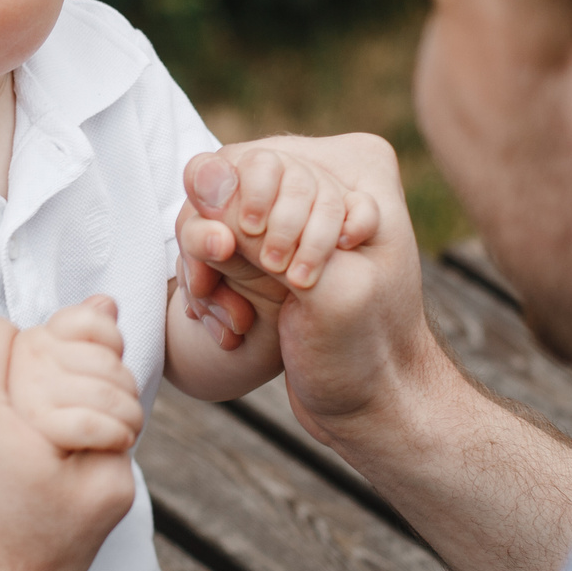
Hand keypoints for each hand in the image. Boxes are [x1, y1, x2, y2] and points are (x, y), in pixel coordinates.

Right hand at [179, 135, 439, 444]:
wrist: (371, 407)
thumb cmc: (364, 351)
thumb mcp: (323, 287)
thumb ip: (261, 227)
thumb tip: (200, 172)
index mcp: (358, 166)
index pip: (263, 162)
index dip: (252, 214)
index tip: (279, 271)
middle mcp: (326, 178)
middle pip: (230, 187)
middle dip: (223, 248)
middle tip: (239, 301)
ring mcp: (295, 213)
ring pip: (214, 219)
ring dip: (211, 274)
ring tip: (233, 323)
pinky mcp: (272, 251)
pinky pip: (216, 250)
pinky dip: (213, 288)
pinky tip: (233, 330)